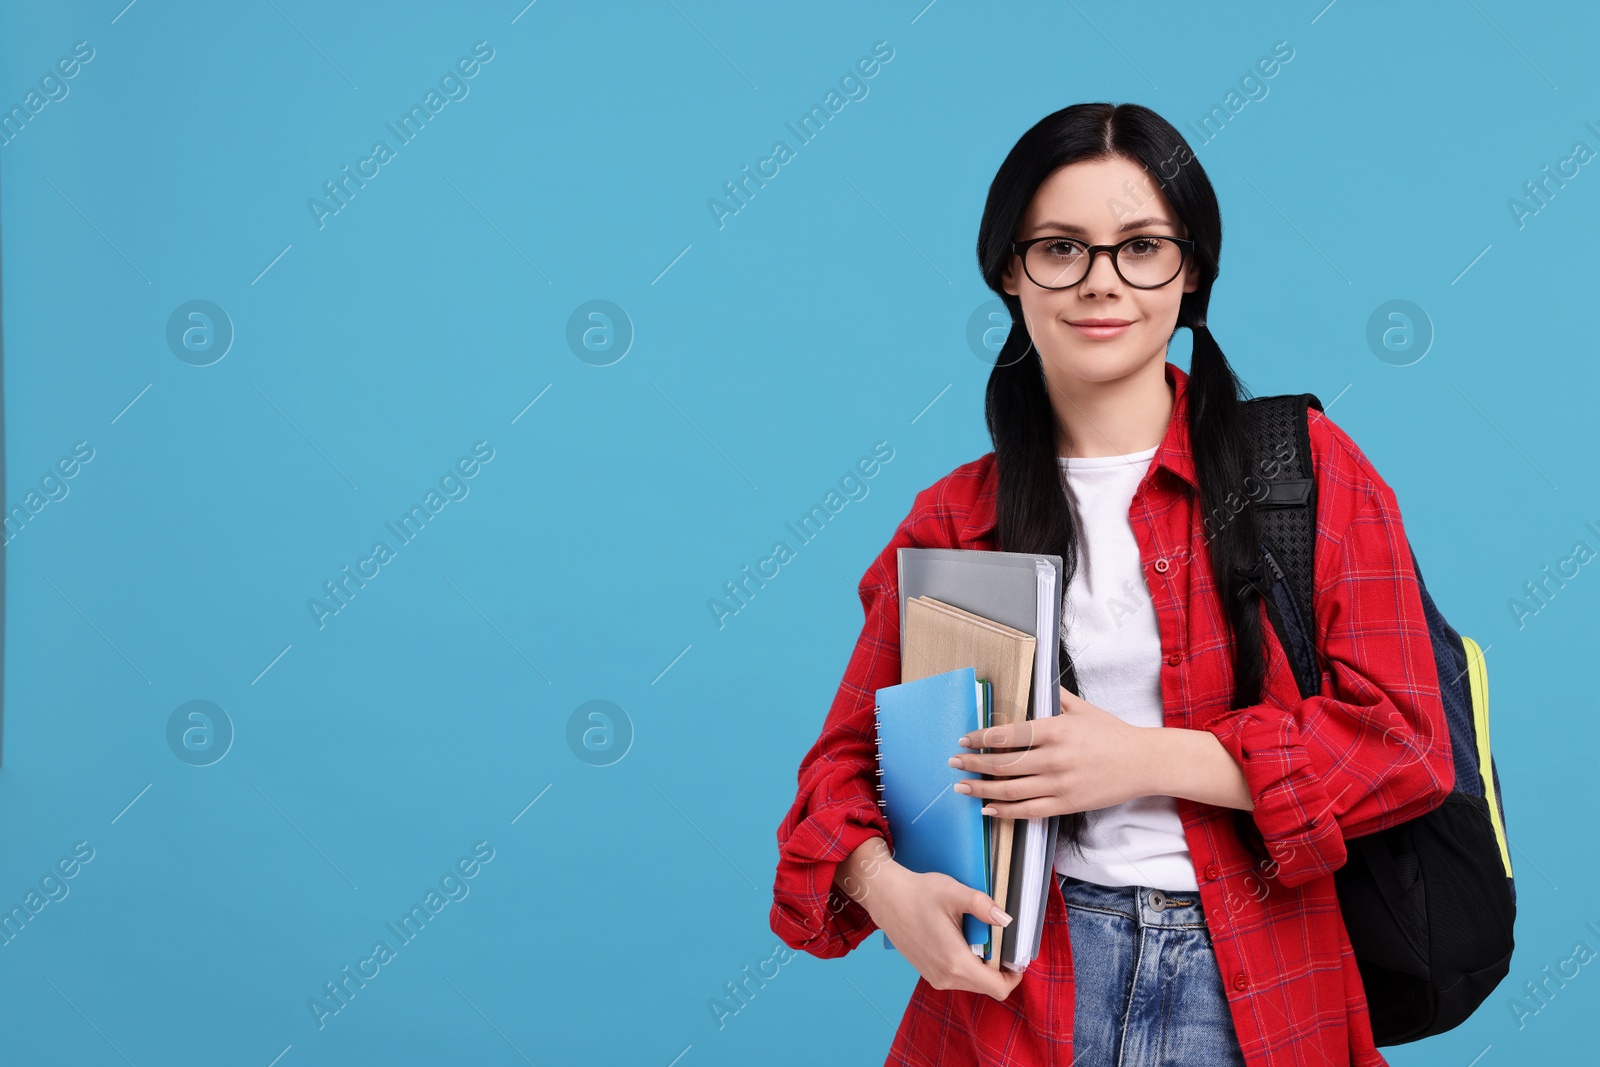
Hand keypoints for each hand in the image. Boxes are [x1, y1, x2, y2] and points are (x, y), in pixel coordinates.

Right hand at [860, 858, 1025, 1001]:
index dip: (1013, 975)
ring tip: (978, 935)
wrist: (886, 898)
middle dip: (999, 967)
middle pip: (987, 985)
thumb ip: (982, 905)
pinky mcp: (929, 973)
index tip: (1015, 956)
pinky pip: (958, 977)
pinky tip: (961, 939)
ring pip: (973, 982)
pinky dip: (967, 964)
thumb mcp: (953, 892)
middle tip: (998, 938)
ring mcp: (936, 978)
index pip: (998, 988)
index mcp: (956, 962)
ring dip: (983, 965)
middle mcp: (946, 977)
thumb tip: (1006, 919)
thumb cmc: (918, 894)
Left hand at [949, 685, 1153, 818]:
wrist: (1144, 762)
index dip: (981, 738)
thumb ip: (1054, 697)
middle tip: (953, 763)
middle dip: (973, 764)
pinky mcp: (1067, 804)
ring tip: (962, 787)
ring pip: (1011, 789)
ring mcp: (1060, 783)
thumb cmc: (1112, 733)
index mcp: (1055, 729)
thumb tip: (1035, 684)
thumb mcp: (1082, 708)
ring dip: (982, 789)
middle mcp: (1054, 757)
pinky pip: (1029, 810)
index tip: (964, 739)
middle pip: (1003, 763)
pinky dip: (1005, 811)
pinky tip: (988, 809)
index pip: (1008, 734)